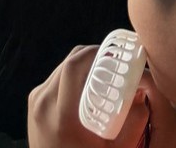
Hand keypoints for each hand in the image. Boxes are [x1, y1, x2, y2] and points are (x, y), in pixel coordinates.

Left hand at [28, 47, 175, 147]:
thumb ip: (134, 123)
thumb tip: (143, 94)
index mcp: (62, 115)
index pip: (73, 66)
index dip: (94, 52)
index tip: (114, 54)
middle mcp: (44, 104)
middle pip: (68, 63)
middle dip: (91, 56)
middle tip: (112, 62)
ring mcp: (35, 102)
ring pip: (60, 68)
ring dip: (80, 66)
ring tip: (100, 74)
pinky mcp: (33, 102)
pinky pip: (54, 78)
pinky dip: (70, 76)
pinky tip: (84, 86)